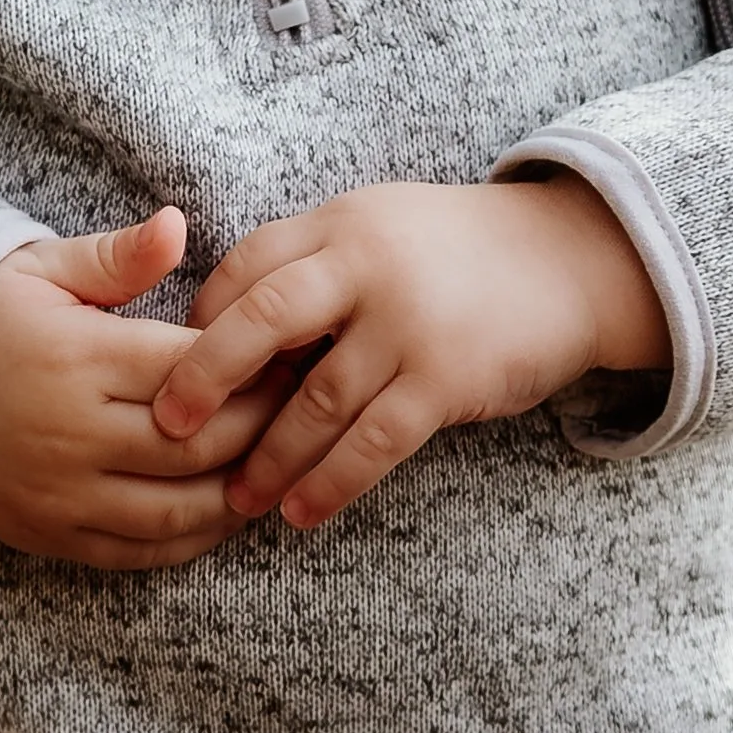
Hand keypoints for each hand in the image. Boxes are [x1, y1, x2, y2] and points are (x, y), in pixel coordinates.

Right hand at [0, 208, 289, 570]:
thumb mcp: (39, 269)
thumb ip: (115, 257)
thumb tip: (178, 224)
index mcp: (78, 359)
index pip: (192, 370)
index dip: (252, 365)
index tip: (289, 351)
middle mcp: (73, 433)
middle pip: (197, 445)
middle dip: (262, 428)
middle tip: (302, 406)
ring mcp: (62, 493)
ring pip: (176, 512)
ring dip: (239, 492)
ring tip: (277, 463)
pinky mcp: (51, 534)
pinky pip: (138, 553)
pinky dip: (192, 540)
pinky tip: (226, 513)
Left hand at [149, 176, 667, 531]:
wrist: (567, 261)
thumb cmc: (455, 252)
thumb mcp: (380, 227)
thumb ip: (315, 266)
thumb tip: (228, 326)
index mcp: (342, 223)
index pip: (248, 267)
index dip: (205, 319)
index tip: (173, 365)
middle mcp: (368, 265)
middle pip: (261, 320)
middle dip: (206, 377)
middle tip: (165, 428)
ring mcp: (408, 323)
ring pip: (315, 400)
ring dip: (268, 455)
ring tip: (236, 497)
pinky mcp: (447, 379)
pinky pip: (373, 442)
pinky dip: (330, 481)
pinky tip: (300, 510)